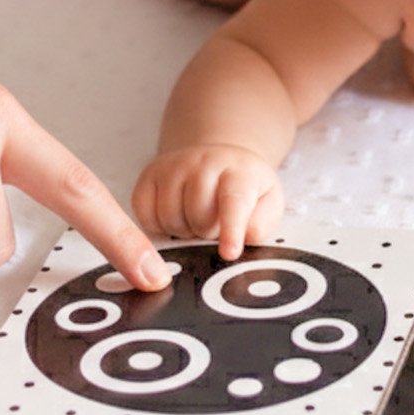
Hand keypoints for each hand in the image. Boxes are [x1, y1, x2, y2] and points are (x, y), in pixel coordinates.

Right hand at [132, 143, 283, 258]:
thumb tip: (245, 238)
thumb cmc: (244, 188)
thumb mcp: (268, 204)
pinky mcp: (150, 174)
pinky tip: (175, 216)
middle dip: (207, 232)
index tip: (229, 253)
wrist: (220, 161)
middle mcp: (204, 161)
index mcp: (240, 170)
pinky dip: (158, 225)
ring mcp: (174, 165)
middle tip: (215, 226)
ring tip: (197, 220)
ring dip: (184, 231)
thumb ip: (262, 224)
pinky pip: (145, 214)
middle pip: (198, 215)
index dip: (231, 229)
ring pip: (170, 217)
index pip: (235, 200)